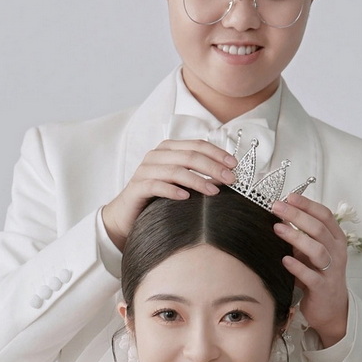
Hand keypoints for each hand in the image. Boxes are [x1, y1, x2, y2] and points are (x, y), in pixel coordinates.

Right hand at [102, 139, 236, 250]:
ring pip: (175, 170)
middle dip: (213, 167)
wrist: (126, 216)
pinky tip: (187, 198)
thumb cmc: (157, 199)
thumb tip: (226, 177)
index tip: (234, 166)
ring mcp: (145, 171)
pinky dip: (173, 191)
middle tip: (230, 180)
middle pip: (189, 156)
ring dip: (197, 180)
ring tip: (214, 192)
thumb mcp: (180, 183)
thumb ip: (198, 175)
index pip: (197, 145)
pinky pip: (157, 186)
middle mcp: (156, 156)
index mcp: (169, 150)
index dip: (217, 153)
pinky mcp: (137, 187)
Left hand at [272, 194, 348, 347]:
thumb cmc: (318, 276)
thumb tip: (279, 217)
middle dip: (297, 215)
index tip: (289, 196)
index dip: (307, 204)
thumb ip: (301, 237)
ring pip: (317, 250)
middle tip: (277, 207)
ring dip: (296, 238)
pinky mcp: (323, 289)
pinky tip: (285, 260)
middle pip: (319, 228)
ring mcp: (331, 271)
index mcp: (335, 240)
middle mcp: (336, 253)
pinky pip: (310, 276)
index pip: (325, 215)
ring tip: (277, 229)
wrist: (330, 309)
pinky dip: (297, 267)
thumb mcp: (311, 253)